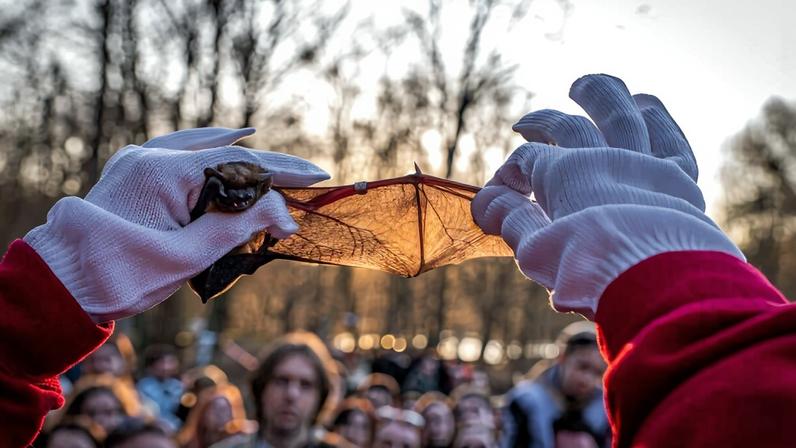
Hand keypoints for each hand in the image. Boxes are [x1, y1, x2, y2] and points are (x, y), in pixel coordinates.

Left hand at [24, 128, 329, 321]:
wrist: (58, 285)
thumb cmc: (118, 277)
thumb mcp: (186, 258)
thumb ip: (237, 229)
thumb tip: (284, 213)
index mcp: (163, 172)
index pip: (239, 165)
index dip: (282, 173)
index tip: (318, 178)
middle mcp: (151, 156)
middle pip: (227, 153)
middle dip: (270, 167)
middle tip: (309, 174)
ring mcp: (139, 160)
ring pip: (205, 146)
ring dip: (245, 156)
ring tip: (279, 163)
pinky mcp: (134, 171)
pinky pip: (182, 150)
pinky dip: (212, 149)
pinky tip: (230, 141)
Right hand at [472, 74, 742, 317]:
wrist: (657, 284)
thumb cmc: (589, 271)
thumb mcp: (537, 250)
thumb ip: (511, 220)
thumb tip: (483, 201)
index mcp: (564, 174)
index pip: (529, 160)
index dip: (508, 173)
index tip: (498, 194)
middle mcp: (604, 158)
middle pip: (568, 127)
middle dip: (542, 123)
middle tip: (524, 125)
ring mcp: (644, 163)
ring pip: (620, 115)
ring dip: (600, 95)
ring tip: (584, 85)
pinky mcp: (681, 178)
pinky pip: (669, 136)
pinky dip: (655, 117)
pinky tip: (642, 104)